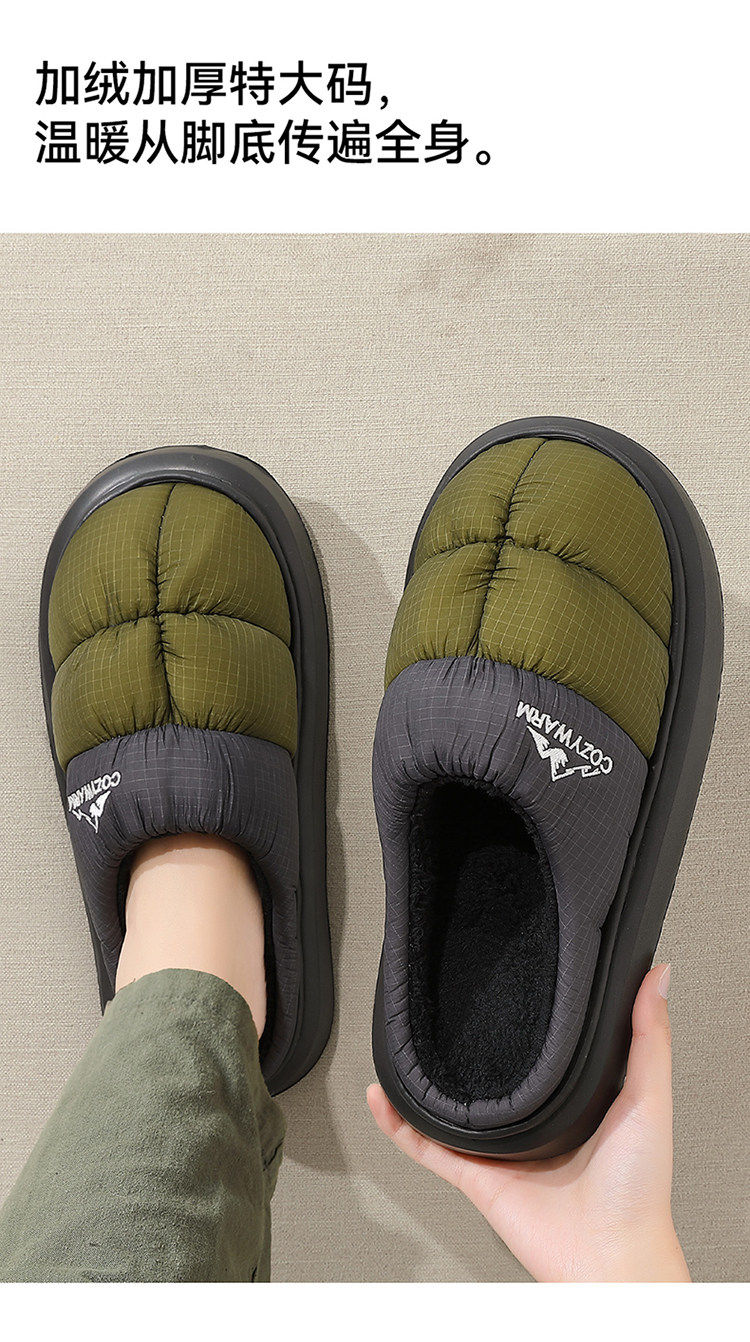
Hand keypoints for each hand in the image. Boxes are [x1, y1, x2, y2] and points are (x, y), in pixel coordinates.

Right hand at [368, 964, 689, 1280]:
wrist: (610, 1257)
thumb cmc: (638, 1191)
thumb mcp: (649, 1098)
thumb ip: (649, 1037)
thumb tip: (658, 976)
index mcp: (575, 1102)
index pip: (543, 1051)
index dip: (526, 1018)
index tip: (509, 978)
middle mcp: (535, 1124)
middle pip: (490, 1076)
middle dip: (467, 1044)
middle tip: (447, 1002)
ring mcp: (502, 1150)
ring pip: (450, 1108)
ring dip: (423, 1079)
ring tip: (402, 1042)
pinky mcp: (476, 1175)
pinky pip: (427, 1145)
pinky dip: (399, 1124)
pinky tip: (382, 1097)